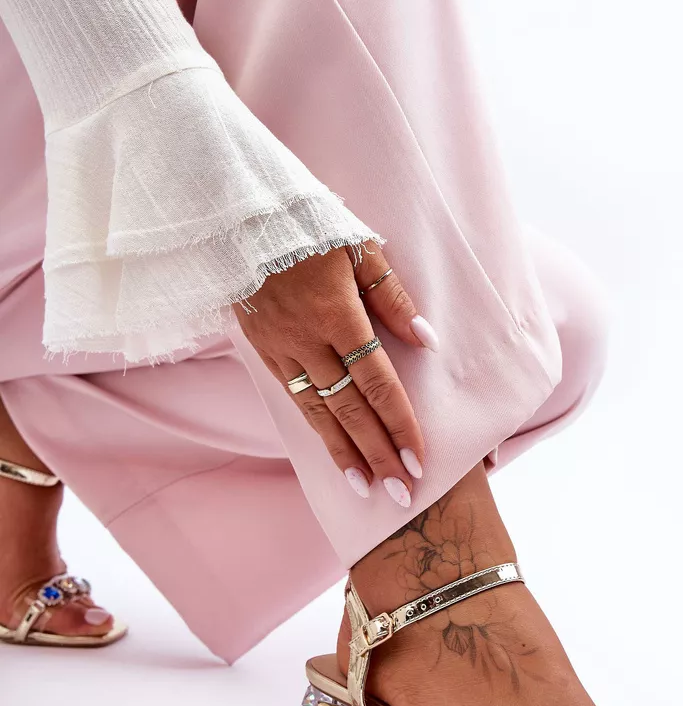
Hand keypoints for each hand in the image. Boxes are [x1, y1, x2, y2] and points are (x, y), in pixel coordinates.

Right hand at [233, 245, 437, 505]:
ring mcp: (279, 348)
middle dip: (377, 454)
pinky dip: (315, 429)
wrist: (235, 212)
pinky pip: (293, 398)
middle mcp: (306, 339)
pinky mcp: (260, 349)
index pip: (376, 383)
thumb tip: (425, 340)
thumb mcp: (358, 246)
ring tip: (366, 487)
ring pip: (316, 413)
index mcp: (337, 313)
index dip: (399, 424)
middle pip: (349, 409)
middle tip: (401, 493)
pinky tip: (331, 450)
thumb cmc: (307, 222)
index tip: (417, 459)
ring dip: (344, 453)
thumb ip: (392, 296)